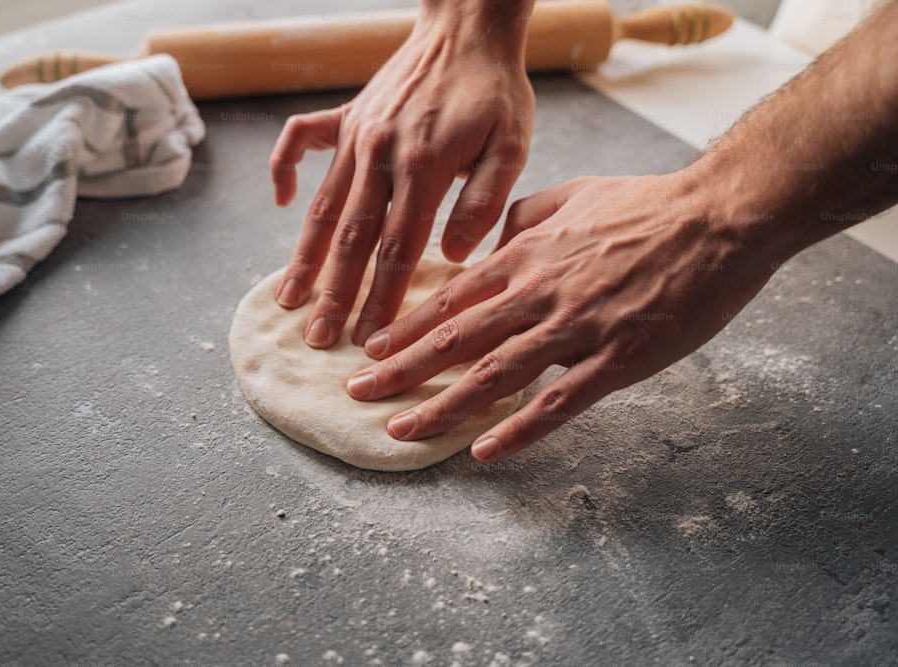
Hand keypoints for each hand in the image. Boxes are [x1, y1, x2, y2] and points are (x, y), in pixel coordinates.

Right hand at [268, 5, 533, 348]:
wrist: (468, 27)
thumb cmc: (495, 90)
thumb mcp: (513, 144)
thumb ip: (486, 201)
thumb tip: (453, 254)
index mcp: (425, 166)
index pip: (399, 248)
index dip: (382, 298)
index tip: (370, 339)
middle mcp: (381, 154)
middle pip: (352, 238)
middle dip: (335, 295)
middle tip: (318, 339)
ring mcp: (357, 134)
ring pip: (324, 206)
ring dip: (306, 256)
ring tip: (289, 297)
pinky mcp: (345, 116)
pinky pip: (299, 140)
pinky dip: (285, 171)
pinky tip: (285, 204)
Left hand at [344, 172, 781, 461]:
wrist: (720, 216)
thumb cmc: (649, 205)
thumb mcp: (573, 194)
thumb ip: (524, 215)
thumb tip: (490, 237)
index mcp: (528, 255)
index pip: (452, 297)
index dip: (407, 326)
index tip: (372, 348)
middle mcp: (539, 292)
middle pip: (456, 339)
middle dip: (400, 368)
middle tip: (358, 392)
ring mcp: (576, 328)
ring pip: (493, 375)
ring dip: (440, 405)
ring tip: (398, 428)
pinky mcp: (617, 359)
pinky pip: (558, 403)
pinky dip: (517, 429)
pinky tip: (483, 451)